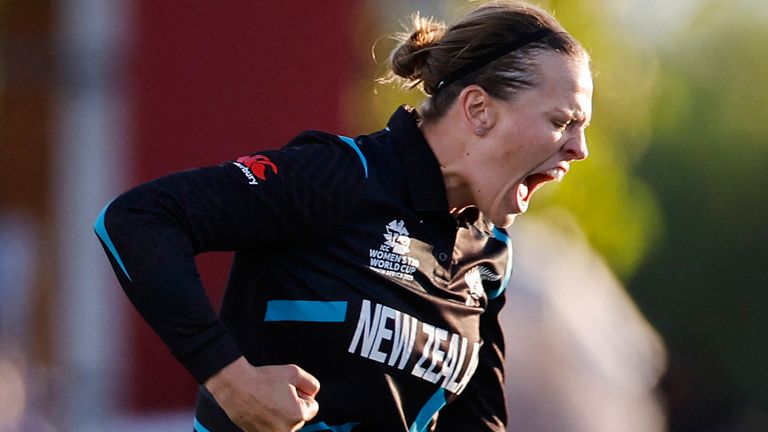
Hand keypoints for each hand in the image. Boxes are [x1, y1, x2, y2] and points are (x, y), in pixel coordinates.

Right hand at [204, 356, 319, 431]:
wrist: (236, 387)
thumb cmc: (263, 379)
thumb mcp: (294, 372)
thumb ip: (312, 384)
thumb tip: (313, 394)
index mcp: (298, 415)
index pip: (313, 407)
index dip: (302, 395)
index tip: (288, 389)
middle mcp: (287, 430)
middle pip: (299, 417)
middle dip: (292, 405)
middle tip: (276, 393)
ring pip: (286, 423)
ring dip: (281, 413)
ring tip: (267, 401)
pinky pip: (272, 427)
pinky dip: (269, 419)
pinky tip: (261, 408)